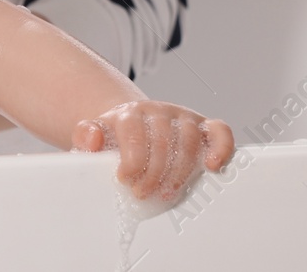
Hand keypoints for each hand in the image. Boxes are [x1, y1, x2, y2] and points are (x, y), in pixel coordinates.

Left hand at [71, 100, 234, 201]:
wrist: (131, 128)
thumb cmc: (114, 140)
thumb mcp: (95, 138)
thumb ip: (86, 137)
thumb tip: (91, 138)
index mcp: (130, 112)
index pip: (134, 132)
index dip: (132, 159)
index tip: (125, 179)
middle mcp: (158, 111)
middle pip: (162, 139)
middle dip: (153, 172)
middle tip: (143, 194)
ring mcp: (182, 117)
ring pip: (189, 139)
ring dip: (179, 171)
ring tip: (166, 193)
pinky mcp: (203, 126)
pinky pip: (219, 131)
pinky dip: (220, 147)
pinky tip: (212, 166)